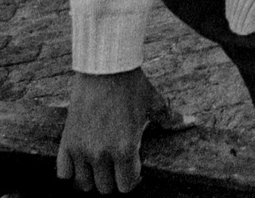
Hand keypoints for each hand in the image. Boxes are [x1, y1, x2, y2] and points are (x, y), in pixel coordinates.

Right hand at [56, 69, 189, 193]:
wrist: (104, 68)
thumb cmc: (132, 86)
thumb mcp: (154, 103)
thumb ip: (170, 119)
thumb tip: (191, 122)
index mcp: (125, 149)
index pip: (126, 186)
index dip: (132, 179)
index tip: (134, 168)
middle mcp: (102, 154)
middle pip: (106, 188)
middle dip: (113, 179)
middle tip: (117, 164)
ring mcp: (81, 150)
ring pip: (83, 184)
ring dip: (93, 177)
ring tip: (100, 163)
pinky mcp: (66, 142)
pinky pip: (63, 173)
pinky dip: (71, 171)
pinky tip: (81, 160)